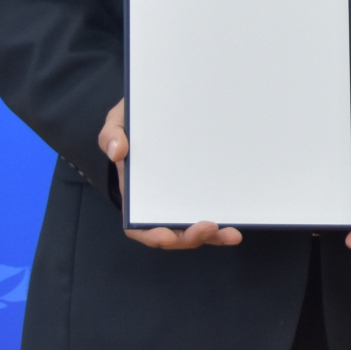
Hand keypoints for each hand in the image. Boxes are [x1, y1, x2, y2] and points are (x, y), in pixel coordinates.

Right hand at [99, 98, 242, 249]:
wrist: (159, 112)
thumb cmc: (134, 122)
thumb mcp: (117, 123)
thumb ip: (111, 136)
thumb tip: (117, 151)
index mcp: (136, 194)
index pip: (139, 226)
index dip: (152, 235)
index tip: (166, 236)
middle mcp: (159, 204)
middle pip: (174, 233)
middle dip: (190, 237)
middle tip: (209, 228)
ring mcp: (182, 199)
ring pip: (195, 228)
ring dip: (213, 236)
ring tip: (232, 234)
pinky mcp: (201, 190)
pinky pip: (211, 211)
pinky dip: (223, 224)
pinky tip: (239, 224)